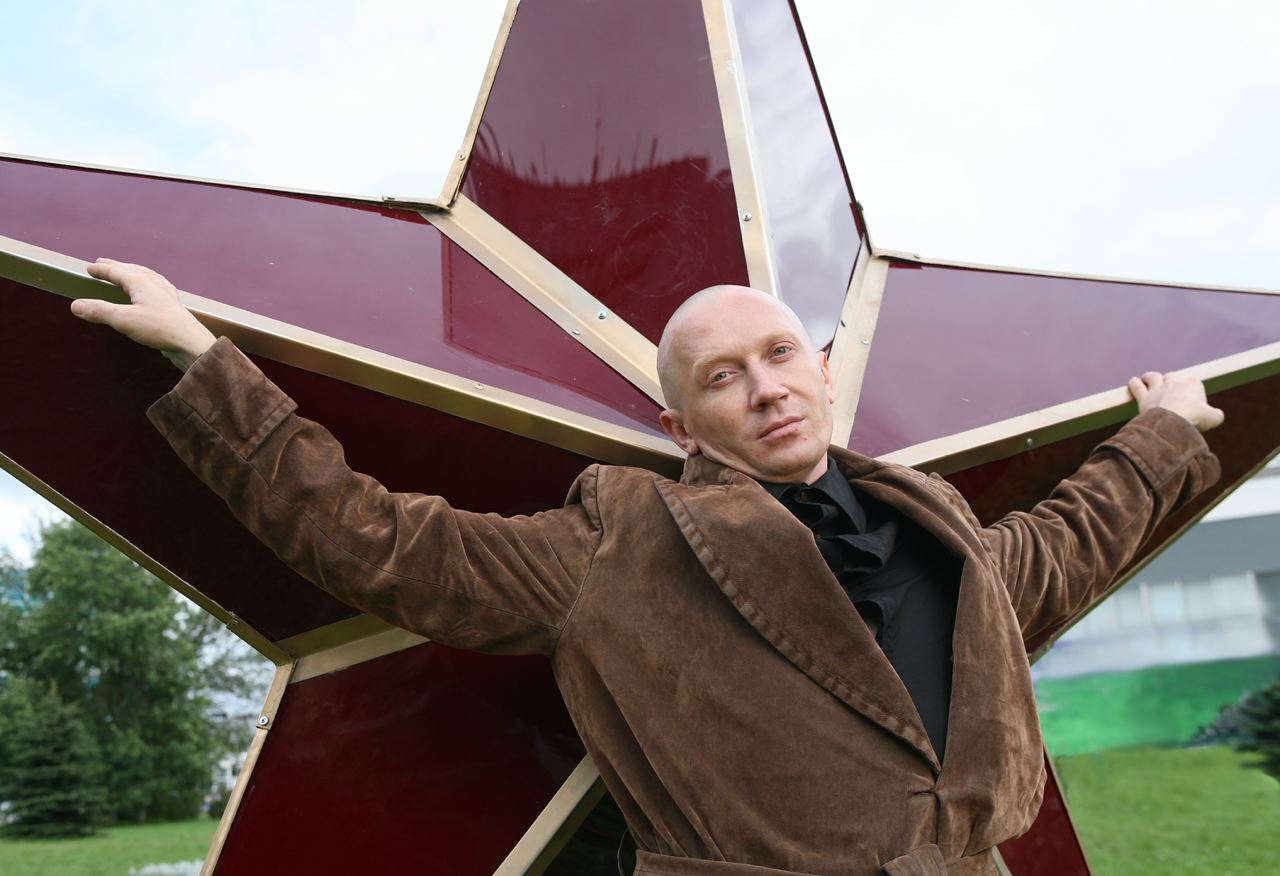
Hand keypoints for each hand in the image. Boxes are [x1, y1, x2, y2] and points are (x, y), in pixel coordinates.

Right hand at [72, 259, 216, 371]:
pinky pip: (156, 286)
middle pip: (132, 270)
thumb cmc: (160, 328)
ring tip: (125, 271)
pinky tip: (151, 289)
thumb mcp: (123, 320)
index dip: (102, 270)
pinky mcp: (171, 306)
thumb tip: (76, 305)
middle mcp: (154, 284)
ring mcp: (165, 294)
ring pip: (146, 276)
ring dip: (132, 272)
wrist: (190, 343)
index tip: (90, 268)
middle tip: (103, 263)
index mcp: (141, 282)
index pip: (117, 271)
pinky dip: (147, 282)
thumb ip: (100, 311)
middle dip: (116, 267)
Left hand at [1127, 371, 1223, 432]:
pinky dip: (1134, 383)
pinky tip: (1133, 382)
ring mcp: (1158, 389)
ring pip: (1153, 377)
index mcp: (1193, 384)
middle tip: (1170, 388)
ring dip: (1150, 377)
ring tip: (1147, 378)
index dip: (1192, 393)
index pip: (1193, 385)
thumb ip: (1216, 415)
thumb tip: (1217, 416)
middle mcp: (1174, 383)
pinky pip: (1137, 386)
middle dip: (1172, 382)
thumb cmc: (1195, 418)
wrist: (1173, 422)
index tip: (1192, 404)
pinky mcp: (1144, 397)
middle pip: (1173, 378)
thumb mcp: (1214, 418)